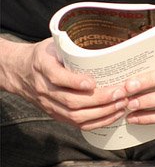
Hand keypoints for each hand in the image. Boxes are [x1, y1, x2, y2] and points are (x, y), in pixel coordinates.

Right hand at [3, 38, 127, 129]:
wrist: (20, 72)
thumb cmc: (43, 55)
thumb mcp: (53, 45)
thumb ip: (70, 46)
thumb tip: (102, 42)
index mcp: (42, 66)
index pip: (57, 77)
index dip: (75, 82)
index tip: (93, 82)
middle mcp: (44, 89)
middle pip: (71, 101)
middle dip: (99, 100)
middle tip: (120, 93)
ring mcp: (50, 105)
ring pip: (76, 116)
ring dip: (102, 113)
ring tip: (121, 104)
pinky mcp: (57, 115)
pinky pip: (78, 124)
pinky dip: (98, 122)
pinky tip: (113, 115)